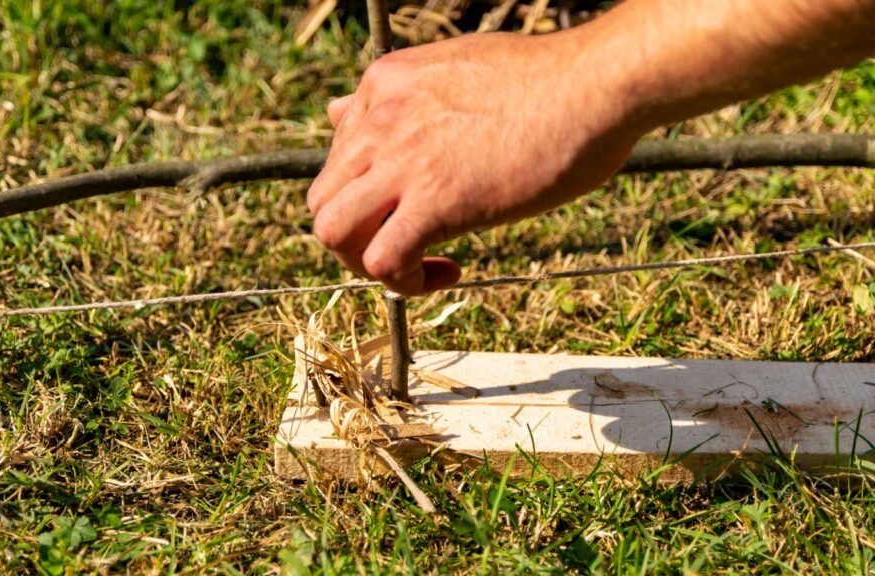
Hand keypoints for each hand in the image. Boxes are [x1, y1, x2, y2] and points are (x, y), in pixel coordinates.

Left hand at [307, 29, 643, 294]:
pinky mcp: (436, 200)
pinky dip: (405, 282)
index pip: (339, 159)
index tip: (416, 207)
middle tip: (406, 246)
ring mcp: (403, 159)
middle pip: (324, 200)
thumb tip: (341, 111)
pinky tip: (447, 272)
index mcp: (383, 84)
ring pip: (332, 232)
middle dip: (356, 235)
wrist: (598, 83)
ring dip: (365, 262)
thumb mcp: (452, 68)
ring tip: (415, 266)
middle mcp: (379, 119)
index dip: (371, 197)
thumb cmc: (546, 79)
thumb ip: (398, 97)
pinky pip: (382, 261)